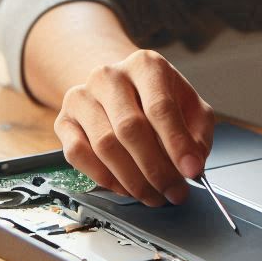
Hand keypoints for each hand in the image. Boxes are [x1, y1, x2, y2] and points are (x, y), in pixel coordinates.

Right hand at [53, 49, 214, 207]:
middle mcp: (110, 76)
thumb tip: (193, 165)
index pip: (160, 107)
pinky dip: (105, 178)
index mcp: (145, 65)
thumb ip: (197, 134)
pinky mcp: (63, 120)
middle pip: (130, 128)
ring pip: (105, 145)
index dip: (177, 143)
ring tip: (154, 195)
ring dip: (133, 180)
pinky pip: (79, 155)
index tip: (191, 171)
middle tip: (174, 192)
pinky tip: (125, 187)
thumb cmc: (159, 100)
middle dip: (156, 169)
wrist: (121, 89)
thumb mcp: (190, 108)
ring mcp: (82, 97)